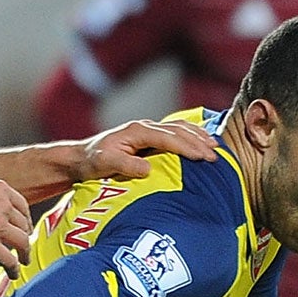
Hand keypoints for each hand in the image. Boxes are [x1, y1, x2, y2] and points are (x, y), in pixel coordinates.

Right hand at [0, 177, 32, 267]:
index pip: (22, 207)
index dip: (25, 220)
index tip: (24, 227)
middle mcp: (4, 206)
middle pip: (24, 225)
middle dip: (25, 237)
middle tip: (22, 246)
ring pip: (23, 243)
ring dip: (25, 254)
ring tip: (23, 262)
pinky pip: (10, 260)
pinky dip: (14, 269)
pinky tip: (13, 273)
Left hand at [73, 119, 219, 183]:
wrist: (81, 157)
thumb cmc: (93, 161)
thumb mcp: (106, 163)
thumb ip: (126, 165)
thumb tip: (148, 169)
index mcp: (137, 132)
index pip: (168, 138)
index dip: (187, 147)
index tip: (202, 157)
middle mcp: (144, 127)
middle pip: (178, 131)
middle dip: (198, 142)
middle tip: (215, 156)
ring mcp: (147, 130)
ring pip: (179, 128)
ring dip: (198, 136)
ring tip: (215, 147)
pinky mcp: (148, 136)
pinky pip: (174, 132)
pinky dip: (190, 135)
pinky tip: (200, 141)